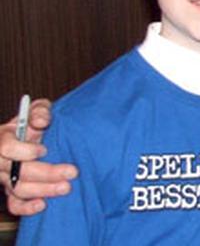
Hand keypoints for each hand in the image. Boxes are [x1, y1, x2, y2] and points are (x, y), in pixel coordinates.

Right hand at [0, 98, 77, 214]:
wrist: (29, 135)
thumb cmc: (33, 122)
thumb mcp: (36, 110)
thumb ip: (40, 111)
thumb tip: (41, 121)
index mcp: (4, 139)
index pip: (6, 147)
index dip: (25, 151)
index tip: (44, 150)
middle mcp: (1, 161)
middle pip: (18, 172)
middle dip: (46, 173)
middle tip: (72, 172)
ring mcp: (6, 178)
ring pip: (18, 189)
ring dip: (43, 190)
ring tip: (66, 188)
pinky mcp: (13, 190)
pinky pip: (14, 204)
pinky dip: (26, 208)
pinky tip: (43, 205)